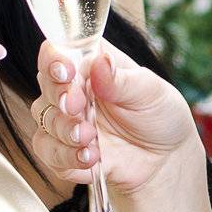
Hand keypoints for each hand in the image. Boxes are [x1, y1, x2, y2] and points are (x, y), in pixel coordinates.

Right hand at [29, 38, 200, 198]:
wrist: (167, 158)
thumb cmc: (159, 114)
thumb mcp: (150, 91)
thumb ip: (122, 80)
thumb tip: (101, 61)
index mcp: (91, 64)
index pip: (58, 52)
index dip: (55, 60)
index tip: (66, 72)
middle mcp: (73, 90)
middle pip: (46, 85)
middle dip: (59, 97)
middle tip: (77, 107)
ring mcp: (66, 122)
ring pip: (45, 121)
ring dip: (65, 130)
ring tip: (90, 139)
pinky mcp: (64, 152)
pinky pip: (49, 154)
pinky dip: (66, 158)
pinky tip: (90, 158)